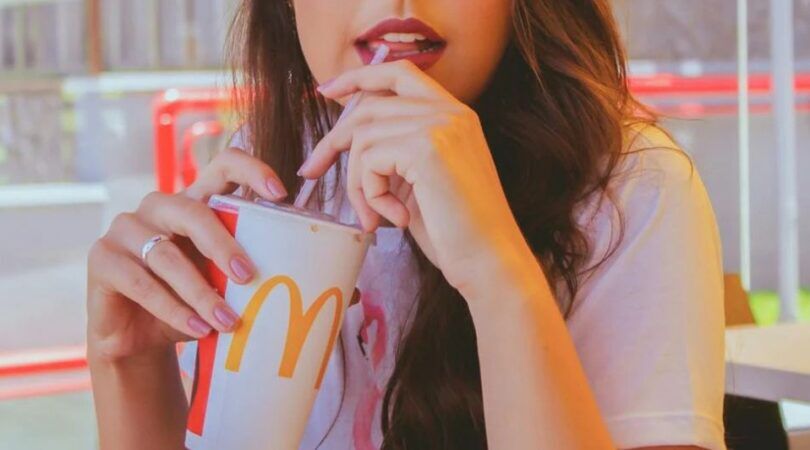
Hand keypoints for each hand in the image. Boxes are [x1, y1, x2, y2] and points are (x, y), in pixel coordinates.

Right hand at [86, 148, 287, 362]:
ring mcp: (125, 228)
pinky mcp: (102, 259)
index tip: (280, 194)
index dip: (251, 170)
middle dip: (223, 245)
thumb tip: (298, 274)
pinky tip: (198, 329)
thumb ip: (244, 269)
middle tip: (249, 276)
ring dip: (201, 293)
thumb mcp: (221, 283)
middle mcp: (158, 207)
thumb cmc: (190, 302)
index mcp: (194, 201)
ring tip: (228, 321)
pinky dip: (173, 309)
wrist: (139, 339)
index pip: (222, 165)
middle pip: (192, 211)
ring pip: (166, 256)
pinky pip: (141, 283)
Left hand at [299, 60, 530, 296]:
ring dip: (356, 184)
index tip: (326, 91)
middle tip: (310, 170)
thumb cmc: (455, 231)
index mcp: (455, 114)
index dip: (359, 76)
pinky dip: (370, 194)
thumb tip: (346, 138)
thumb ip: (394, 150)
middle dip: (332, 140)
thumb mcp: (420, 180)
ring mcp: (440, 127)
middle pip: (369, 107)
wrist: (489, 262)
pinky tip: (395, 219)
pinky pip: (369, 161)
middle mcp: (451, 112)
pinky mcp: (427, 149)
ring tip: (373, 217)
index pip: (399, 73)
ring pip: (363, 138)